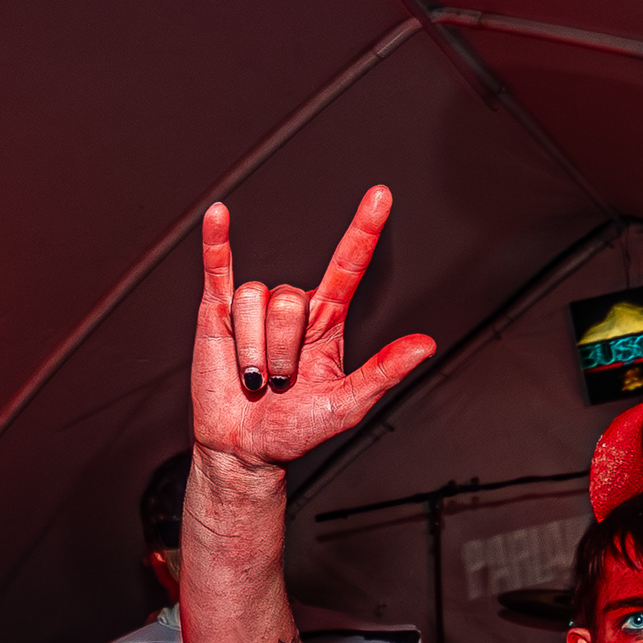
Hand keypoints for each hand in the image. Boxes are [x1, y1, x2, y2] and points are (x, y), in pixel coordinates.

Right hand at [192, 188, 435, 471]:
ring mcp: (255, 308)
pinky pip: (219, 270)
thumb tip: (426, 344)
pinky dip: (216, 243)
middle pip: (289, 298)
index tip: (381, 195)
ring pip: (255, 301)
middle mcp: (293, 308)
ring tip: (255, 377)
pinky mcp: (217, 313)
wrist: (248, 448)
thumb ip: (384, 371)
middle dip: (283, 349)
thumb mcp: (349, 404)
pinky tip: (218, 216)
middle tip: (280, 383)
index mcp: (328, 322)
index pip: (348, 265)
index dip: (363, 230)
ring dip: (254, 348)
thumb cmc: (299, 429)